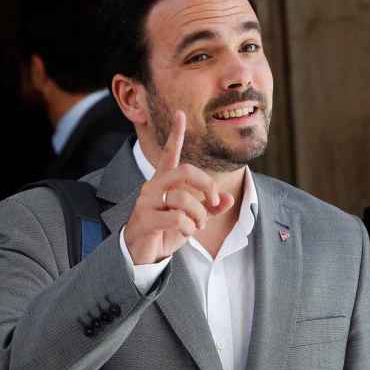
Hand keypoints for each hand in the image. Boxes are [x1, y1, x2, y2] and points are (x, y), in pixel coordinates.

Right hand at [124, 111, 234, 264]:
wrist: (141, 255)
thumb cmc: (165, 232)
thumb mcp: (192, 220)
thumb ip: (210, 209)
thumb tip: (228, 198)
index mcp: (163, 183)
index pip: (169, 154)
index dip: (175, 134)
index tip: (180, 114)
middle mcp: (153, 187)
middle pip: (185, 171)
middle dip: (207, 185)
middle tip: (213, 201)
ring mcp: (147, 202)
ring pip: (184, 199)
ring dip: (199, 216)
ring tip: (197, 226)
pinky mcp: (145, 218)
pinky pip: (177, 218)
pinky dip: (189, 228)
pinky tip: (185, 234)